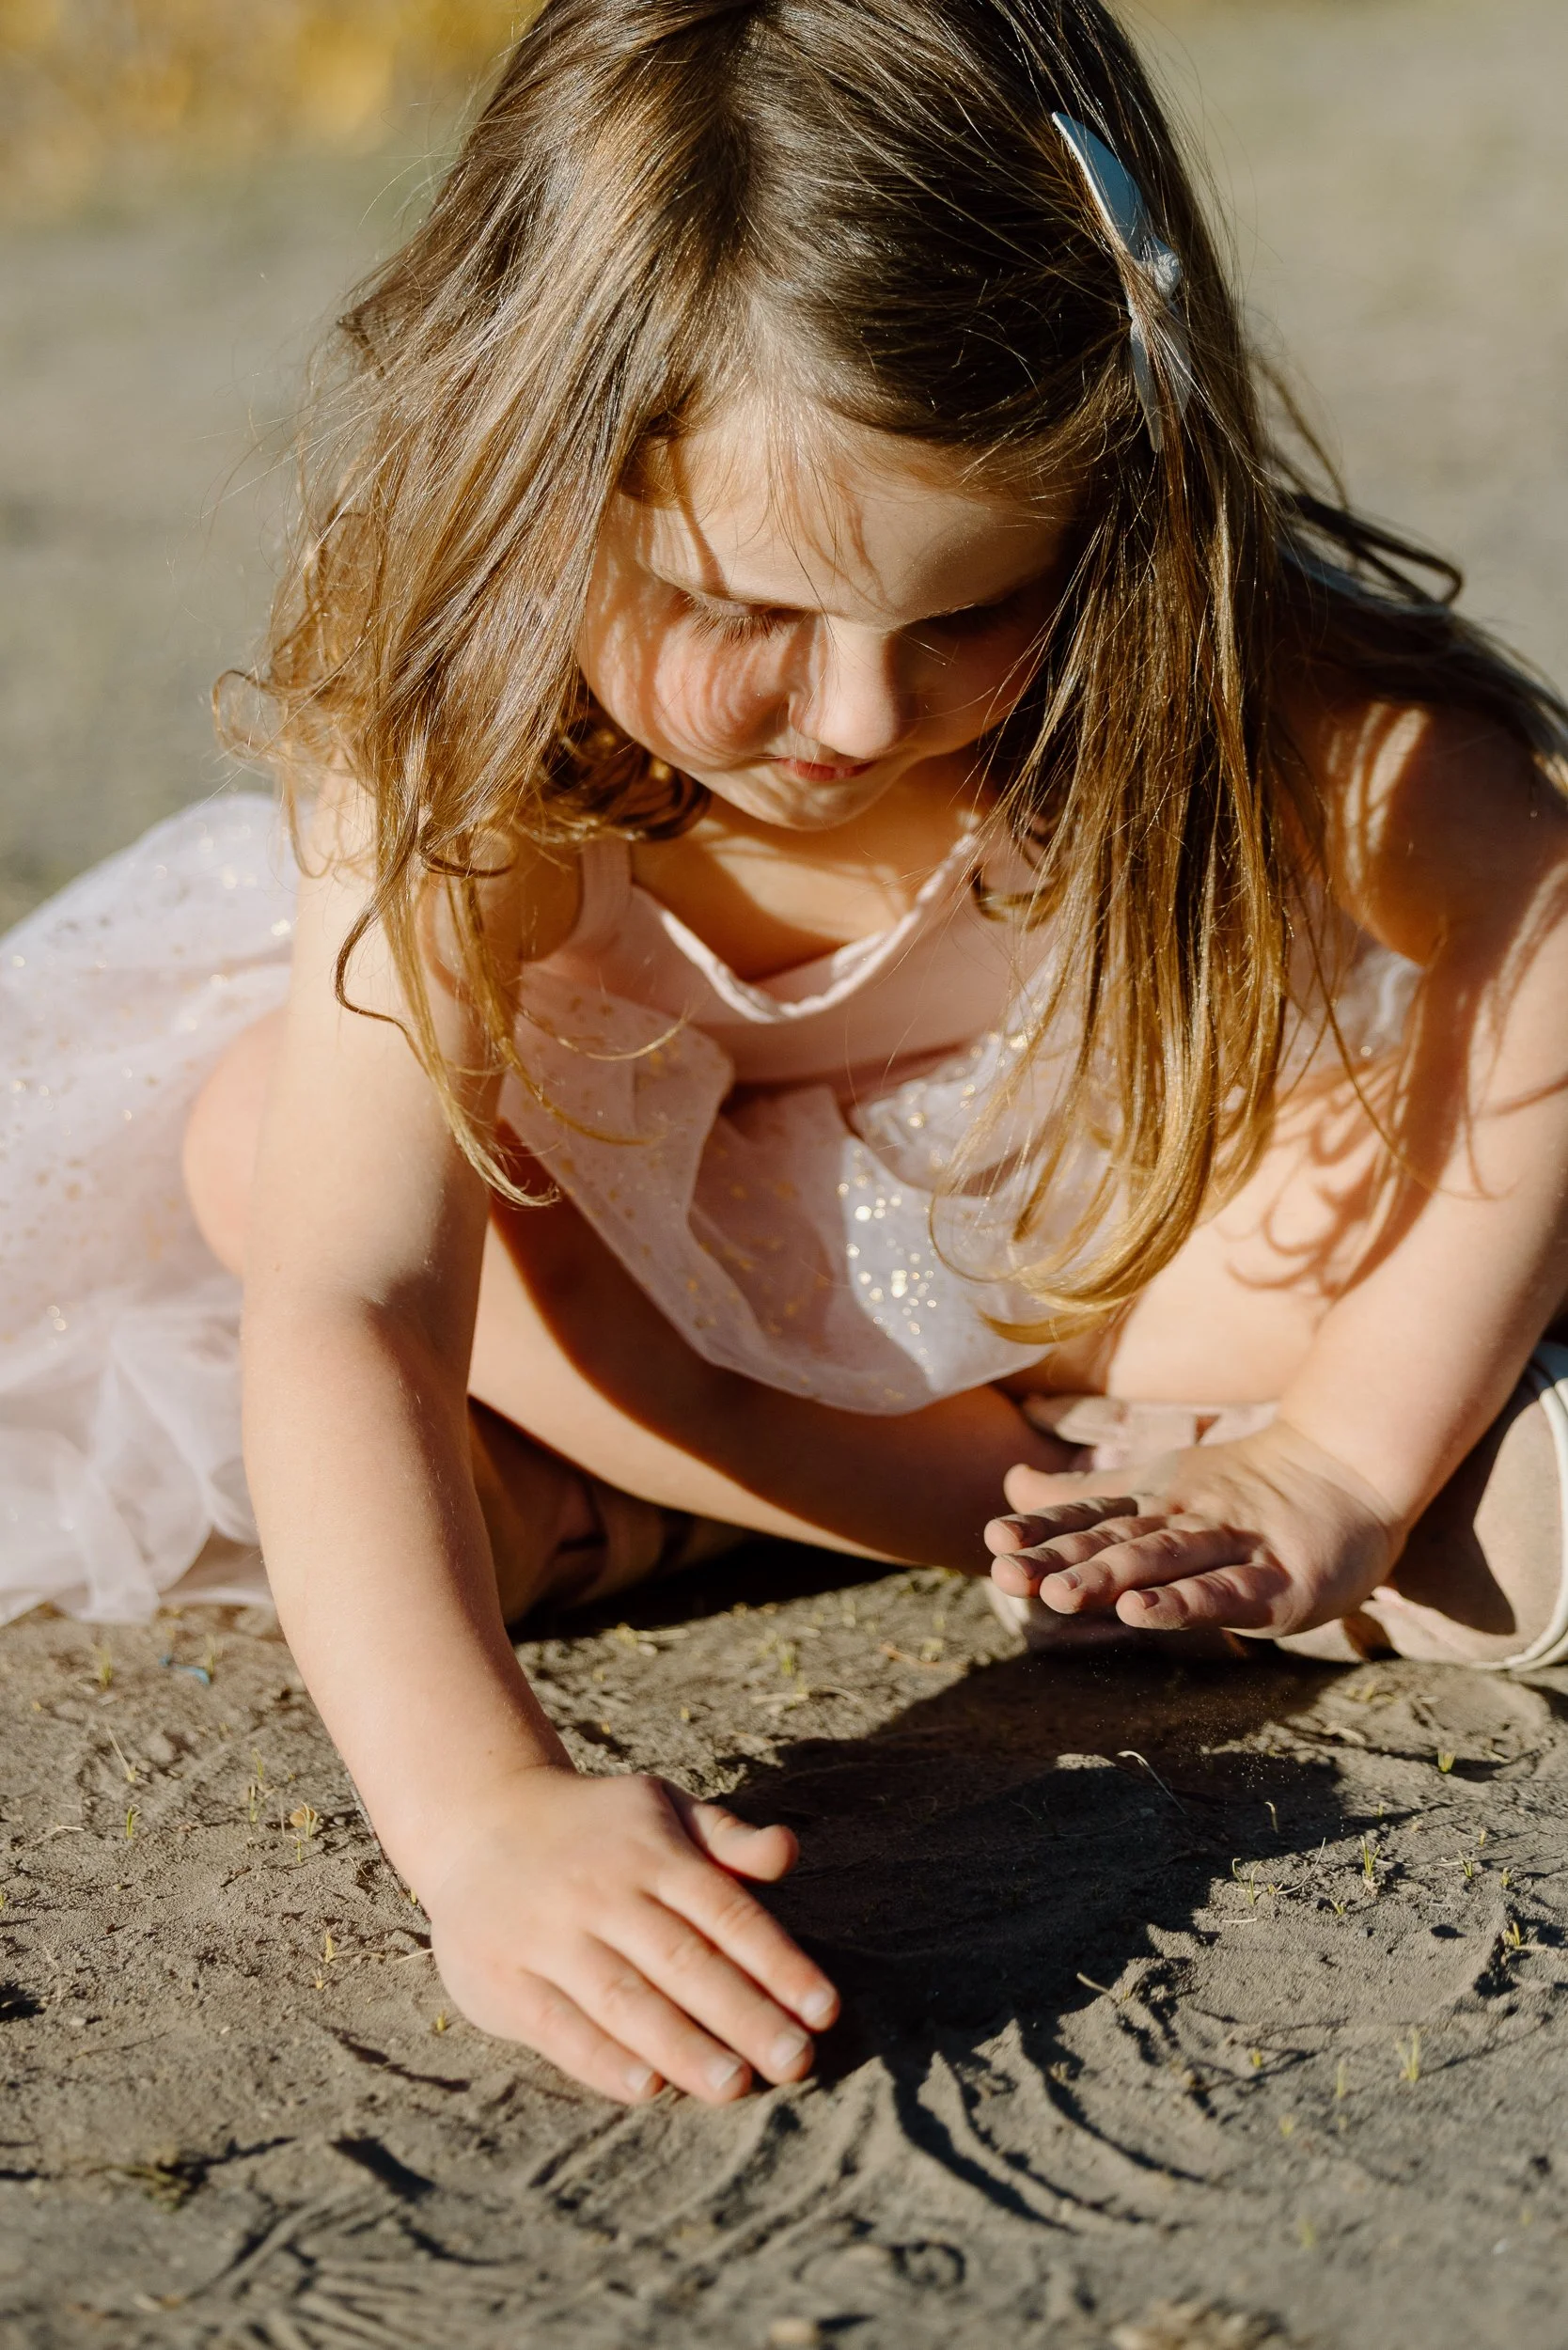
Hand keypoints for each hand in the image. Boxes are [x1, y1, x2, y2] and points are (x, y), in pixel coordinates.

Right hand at [420, 1767, 838, 2103]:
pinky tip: (648, 2087)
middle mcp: (604, 1893)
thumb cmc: (594, 1827)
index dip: (779, 1963)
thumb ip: (726, 1836)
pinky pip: (559, 2024)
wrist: (476, 1819)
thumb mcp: (660, 1808)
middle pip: (684, 1961)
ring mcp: (550, 1935)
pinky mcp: (504, 1977)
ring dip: (682, 2046)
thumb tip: (788, 1851)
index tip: (825, 2011)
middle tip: (796, 2063)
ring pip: (625, 1998)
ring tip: (735, 2085)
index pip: (726, 1913)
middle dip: (745, 2014)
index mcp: (652, 1852)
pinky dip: (602, 2059)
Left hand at [985, 1416, 1404, 1638]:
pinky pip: (1223, 1594)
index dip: (1044, 1529)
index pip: (1092, 1514)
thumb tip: (1009, 1485)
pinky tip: (1141, 1615)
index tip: (995, 1541)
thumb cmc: (1246, 1486)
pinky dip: (1181, 1604)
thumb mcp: (1159, 1483)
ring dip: (1109, 1577)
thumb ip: (1085, 1495)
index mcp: (1156, 1500)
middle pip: (1116, 1538)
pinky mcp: (1277, 1584)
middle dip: (1061, 1560)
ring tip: (1057, 1596)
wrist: (1350, 1471)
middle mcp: (1187, 1518)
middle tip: (1007, 1577)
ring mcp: (1233, 1548)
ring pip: (1162, 1560)